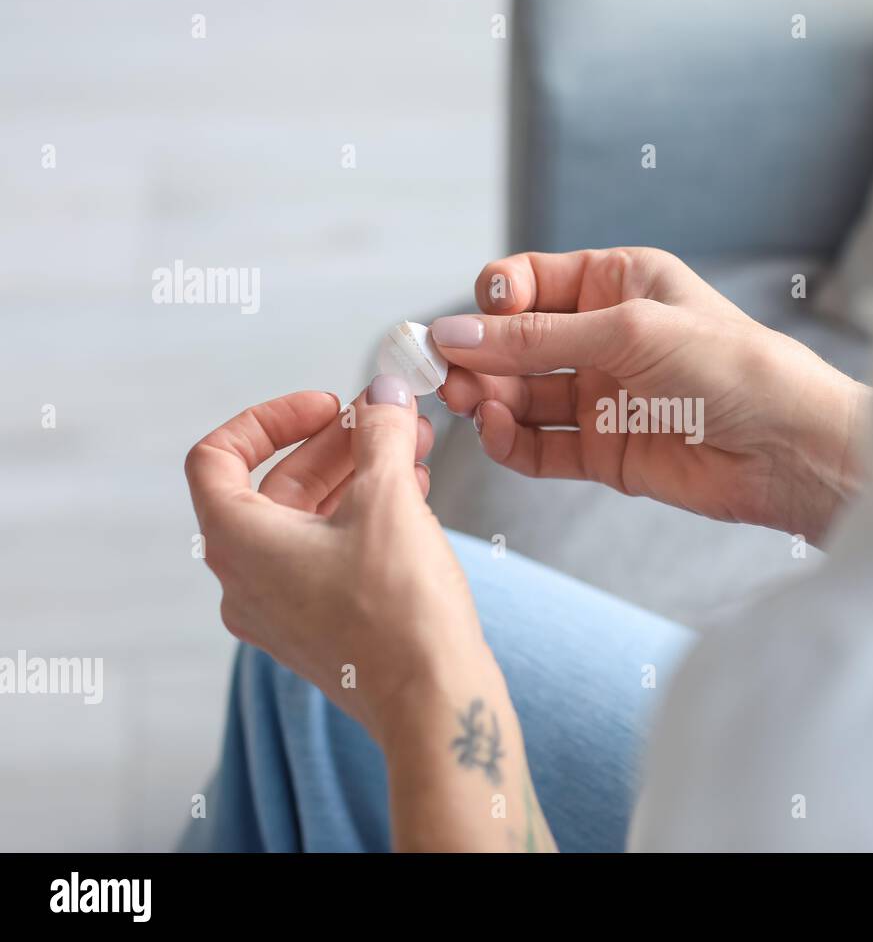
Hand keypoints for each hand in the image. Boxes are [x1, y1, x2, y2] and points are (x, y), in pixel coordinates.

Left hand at [185, 378, 554, 850]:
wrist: (433, 702)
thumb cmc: (399, 610)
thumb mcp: (389, 499)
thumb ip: (381, 433)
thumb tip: (385, 392)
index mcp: (238, 542)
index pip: (217, 456)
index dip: (270, 417)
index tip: (328, 406)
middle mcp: (245, 579)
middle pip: (275, 485)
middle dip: (336, 444)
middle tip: (388, 419)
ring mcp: (281, 609)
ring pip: (307, 520)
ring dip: (356, 477)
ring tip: (414, 451)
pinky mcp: (319, 629)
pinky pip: (327, 555)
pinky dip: (362, 518)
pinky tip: (414, 497)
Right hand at [434, 247, 870, 543]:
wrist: (786, 447)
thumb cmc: (729, 366)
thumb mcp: (628, 332)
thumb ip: (537, 339)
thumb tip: (455, 334)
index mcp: (618, 282)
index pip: (531, 282)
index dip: (494, 301)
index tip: (468, 323)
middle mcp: (606, 337)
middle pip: (517, 342)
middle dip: (480, 355)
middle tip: (446, 373)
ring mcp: (605, 396)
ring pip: (523, 395)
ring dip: (489, 397)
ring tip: (469, 401)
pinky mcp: (606, 451)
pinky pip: (542, 445)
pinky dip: (513, 441)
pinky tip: (499, 430)